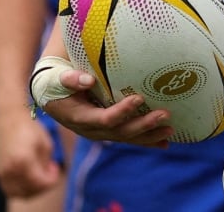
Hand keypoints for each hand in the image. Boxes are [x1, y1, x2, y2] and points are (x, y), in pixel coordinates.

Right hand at [0, 108, 62, 197]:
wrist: (9, 118)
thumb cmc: (29, 127)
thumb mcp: (45, 144)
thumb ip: (46, 164)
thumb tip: (47, 176)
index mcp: (23, 162)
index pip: (40, 183)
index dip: (52, 180)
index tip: (56, 169)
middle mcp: (10, 171)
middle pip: (30, 191)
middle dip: (43, 186)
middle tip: (50, 173)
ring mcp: (2, 173)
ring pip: (19, 194)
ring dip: (32, 190)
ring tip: (40, 176)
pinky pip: (10, 190)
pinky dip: (21, 189)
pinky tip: (29, 178)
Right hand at [43, 69, 172, 146]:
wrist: (53, 96)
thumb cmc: (57, 83)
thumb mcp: (58, 79)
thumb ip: (70, 79)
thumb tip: (88, 81)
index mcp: (80, 118)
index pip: (104, 119)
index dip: (122, 112)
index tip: (139, 99)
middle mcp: (92, 130)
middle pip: (121, 132)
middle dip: (144, 125)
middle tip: (165, 114)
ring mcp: (101, 133)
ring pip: (128, 138)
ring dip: (150, 135)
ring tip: (170, 130)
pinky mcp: (109, 131)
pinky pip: (129, 138)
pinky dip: (147, 141)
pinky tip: (164, 143)